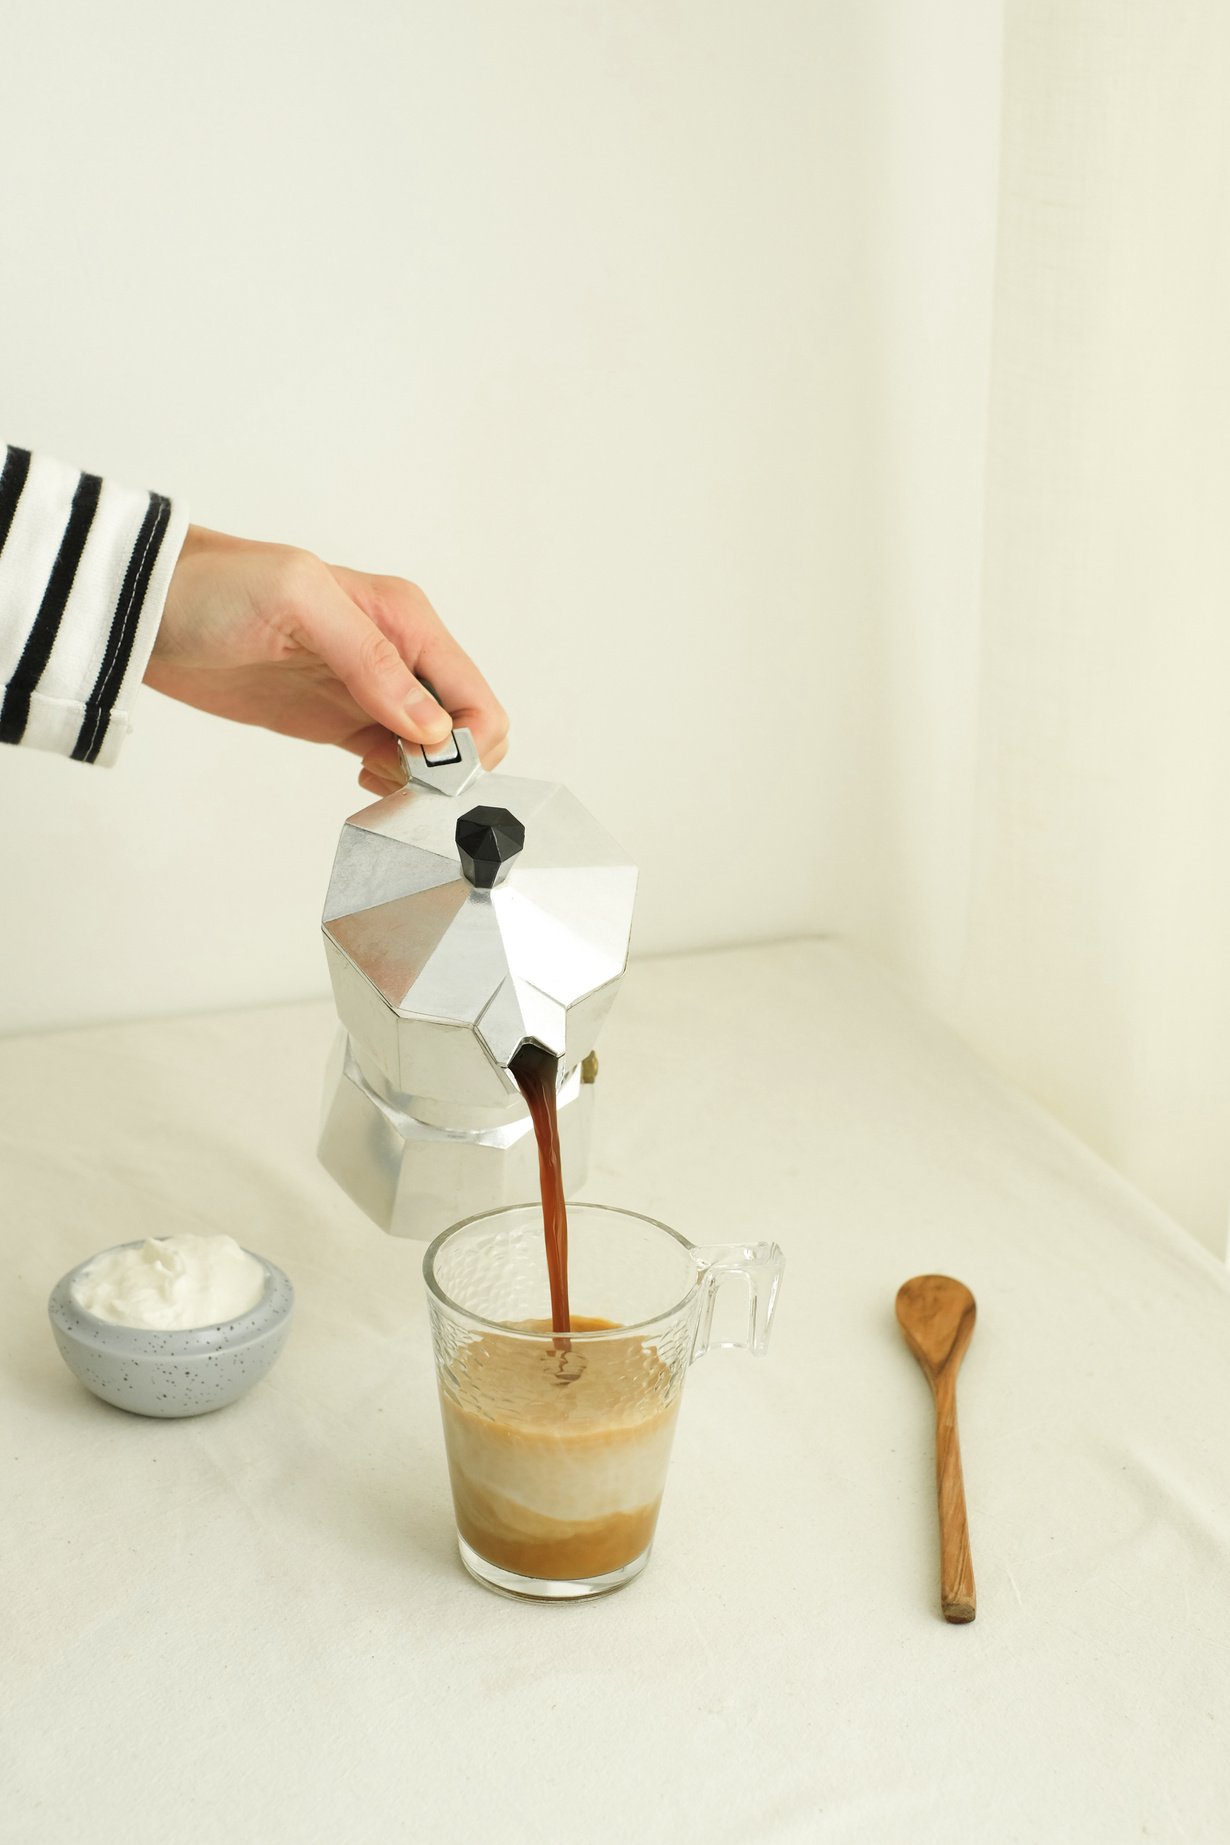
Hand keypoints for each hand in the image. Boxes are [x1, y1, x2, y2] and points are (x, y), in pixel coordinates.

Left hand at [147, 527, 507, 793]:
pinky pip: (392, 760)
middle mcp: (398, 654)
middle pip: (464, 729)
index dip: (466, 742)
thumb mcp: (298, 601)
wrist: (149, 609)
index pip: (474, 694)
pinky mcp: (338, 721)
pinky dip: (393, 782)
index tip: (424, 767)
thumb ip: (370, 659)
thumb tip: (429, 724)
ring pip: (433, 751)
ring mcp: (369, 691)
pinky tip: (364, 785)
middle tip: (401, 781)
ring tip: (376, 784)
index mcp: (405, 618)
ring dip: (420, 780)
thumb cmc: (216, 585)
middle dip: (449, 767)